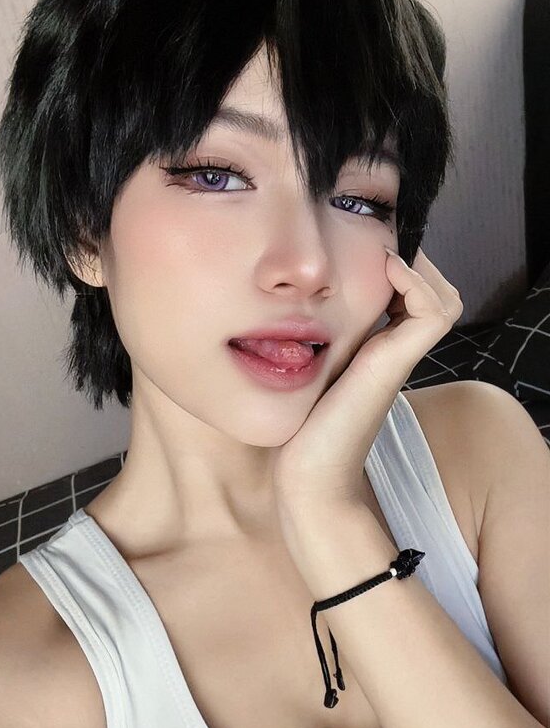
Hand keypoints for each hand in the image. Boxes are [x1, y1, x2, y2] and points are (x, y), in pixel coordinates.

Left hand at [273, 247, 462, 516]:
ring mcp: (400, 357)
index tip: (360, 251)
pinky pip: (434, 310)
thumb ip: (306, 342)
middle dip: (410, 260)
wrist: (309, 477)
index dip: (396, 265)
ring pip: (443, 296)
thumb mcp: (302, 371)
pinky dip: (414, 281)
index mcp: (378, 350)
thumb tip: (284, 308)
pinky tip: (381, 273)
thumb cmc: (297, 431)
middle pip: (436, 291)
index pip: (412, 294)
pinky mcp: (396, 362)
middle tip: (375, 250)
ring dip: (416, 268)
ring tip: (381, 258)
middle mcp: (396, 351)